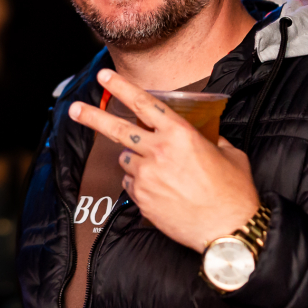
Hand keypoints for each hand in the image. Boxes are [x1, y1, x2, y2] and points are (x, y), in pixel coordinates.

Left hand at [69, 69, 258, 251]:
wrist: (229, 230)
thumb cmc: (234, 193)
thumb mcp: (229, 154)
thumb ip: (210, 139)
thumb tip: (203, 135)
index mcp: (180, 135)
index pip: (144, 103)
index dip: (121, 86)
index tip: (104, 76)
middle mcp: (158, 151)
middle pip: (117, 129)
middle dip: (92, 116)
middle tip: (74, 108)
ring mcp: (147, 175)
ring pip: (125, 159)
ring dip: (135, 161)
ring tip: (161, 173)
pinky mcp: (142, 198)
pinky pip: (130, 183)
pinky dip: (139, 184)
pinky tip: (161, 192)